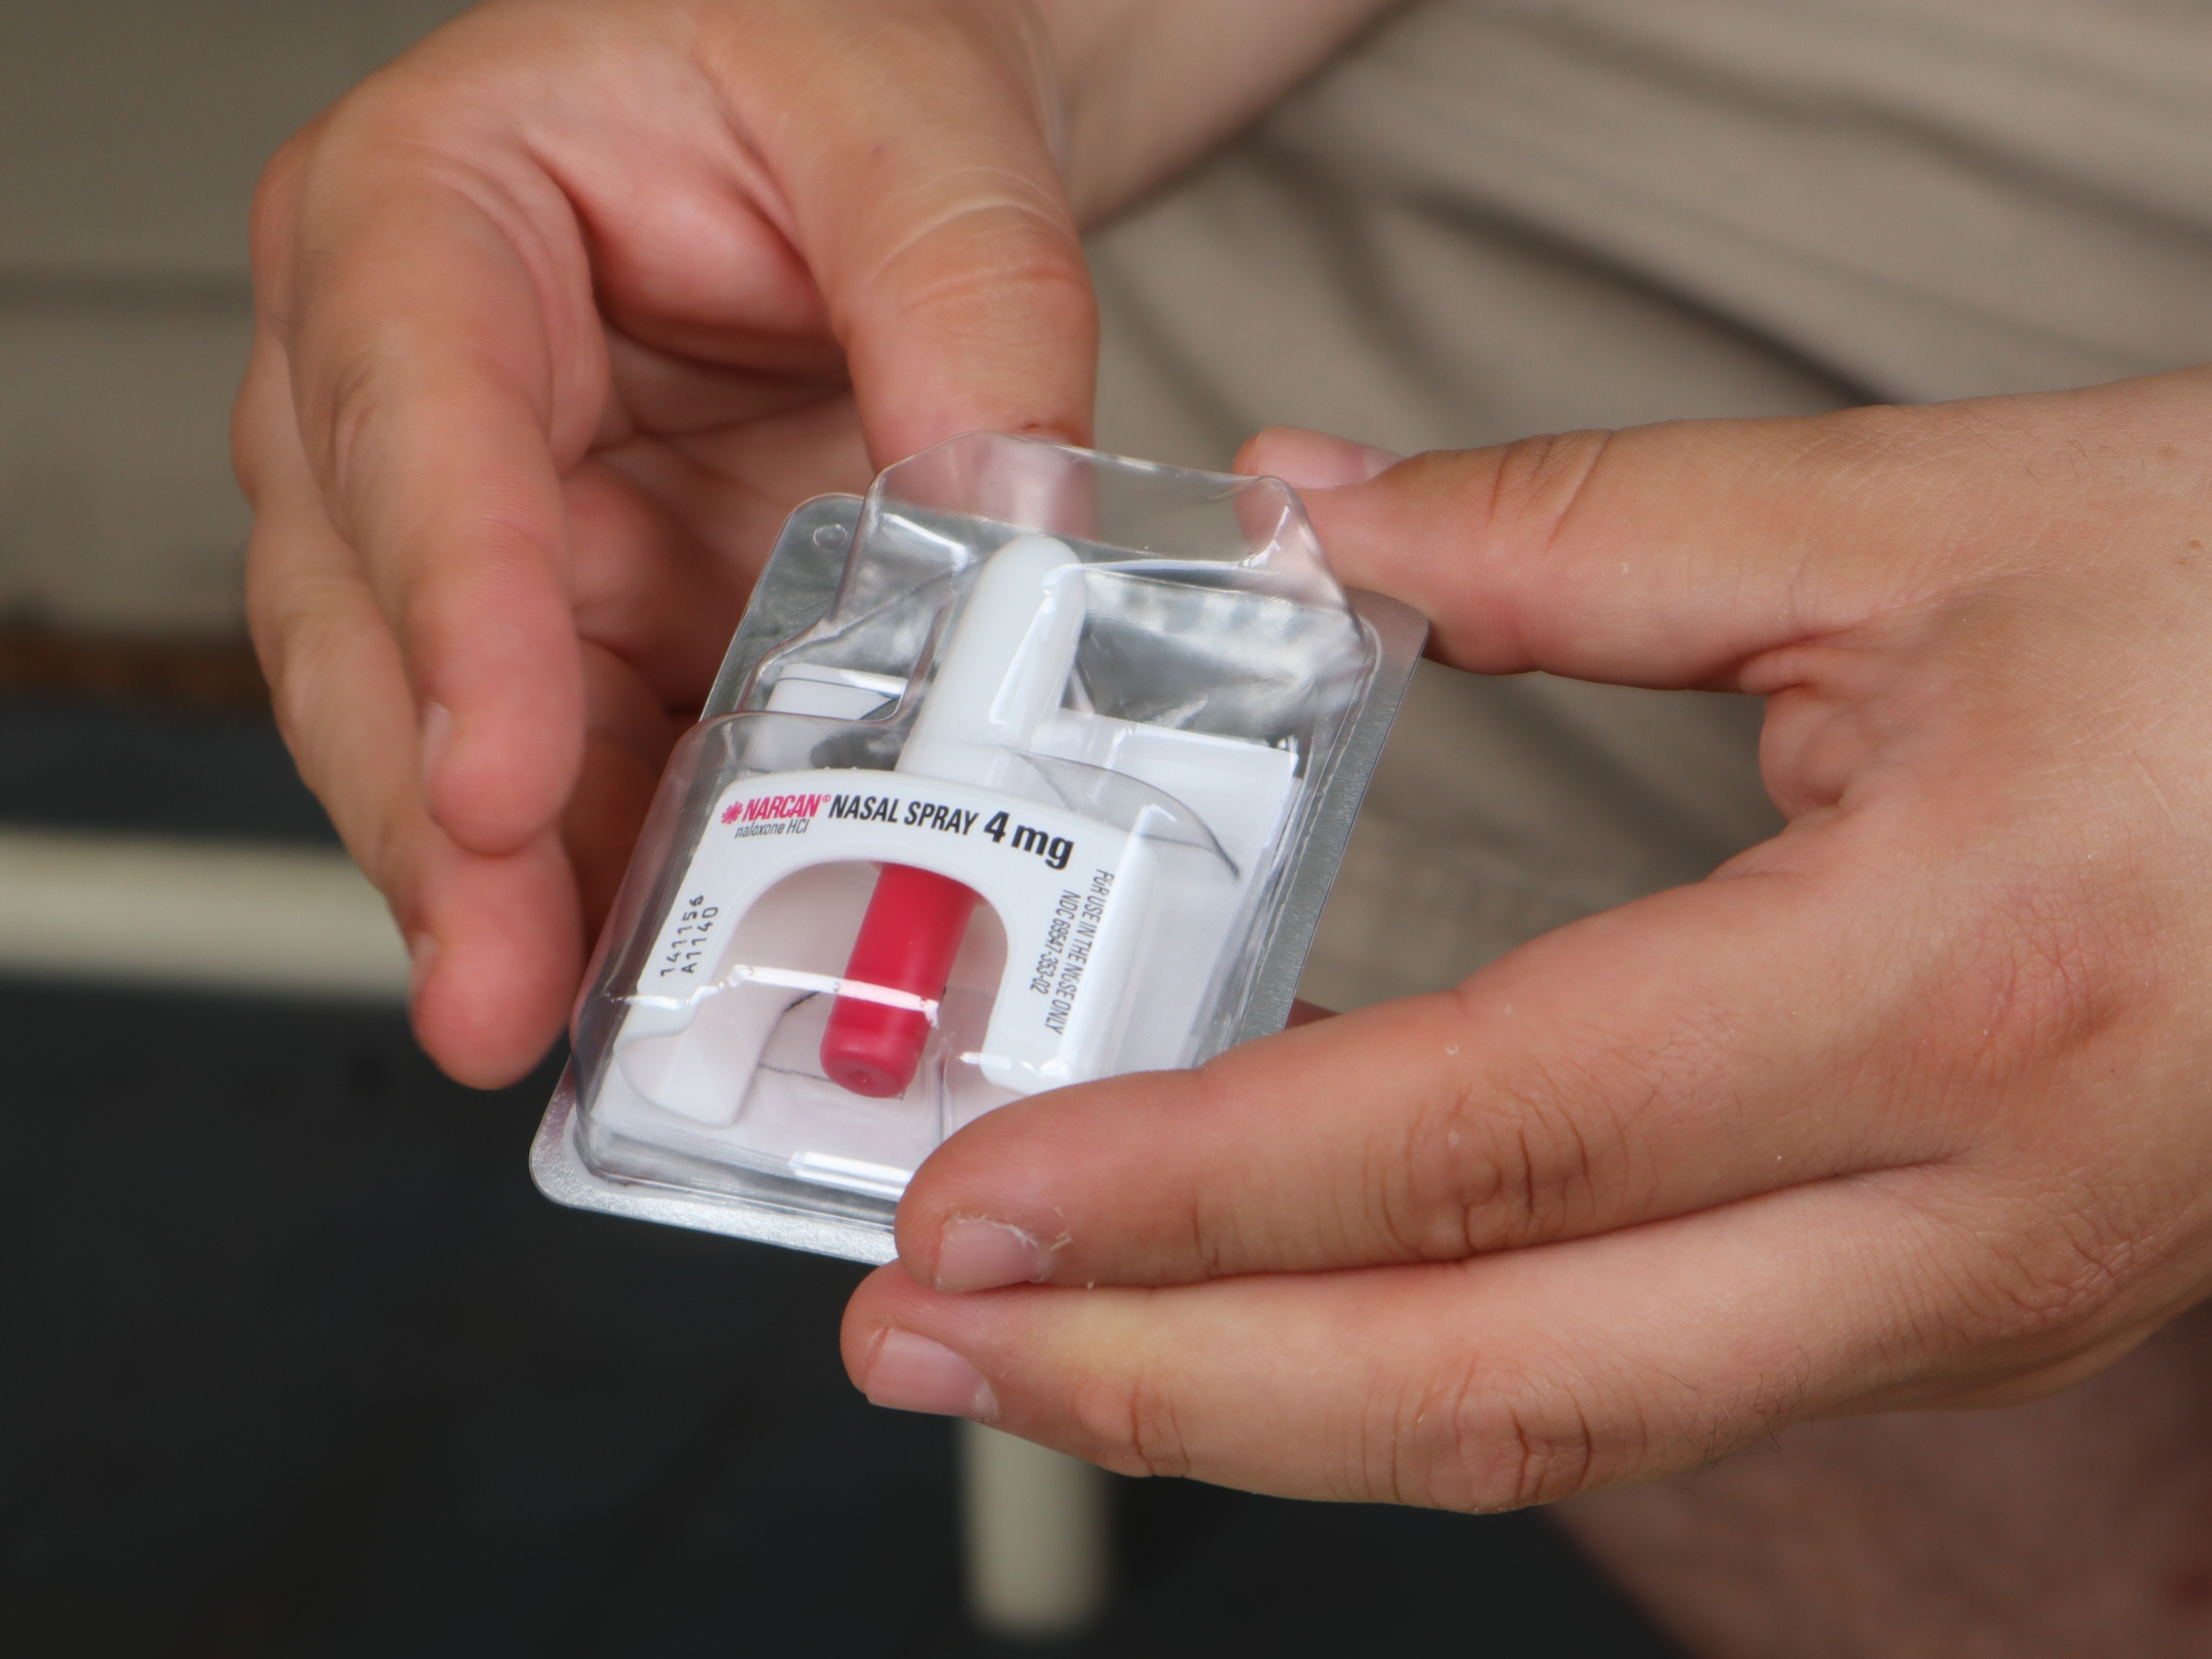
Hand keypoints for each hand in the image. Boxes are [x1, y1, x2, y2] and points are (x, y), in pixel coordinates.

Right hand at [234, 0, 1393, 1088]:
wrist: (862, 130)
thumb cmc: (833, 69)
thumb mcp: (917, 131)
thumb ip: (967, 301)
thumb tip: (1005, 518)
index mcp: (428, 218)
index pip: (415, 423)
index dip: (454, 610)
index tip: (499, 776)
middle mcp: (408, 392)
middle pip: (373, 619)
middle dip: (438, 820)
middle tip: (502, 984)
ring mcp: (490, 525)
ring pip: (439, 728)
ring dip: (498, 890)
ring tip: (552, 1029)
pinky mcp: (579, 619)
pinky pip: (566, 765)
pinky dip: (598, 875)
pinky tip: (640, 973)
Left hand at [843, 369, 2211, 1508]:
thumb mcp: (1931, 524)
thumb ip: (1580, 530)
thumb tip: (1310, 518)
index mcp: (1940, 994)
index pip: (1467, 1143)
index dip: (1187, 1191)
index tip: (968, 1203)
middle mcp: (1959, 1218)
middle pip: (1489, 1384)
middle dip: (1167, 1392)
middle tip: (919, 1352)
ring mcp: (1971, 1299)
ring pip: (1559, 1423)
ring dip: (1267, 1401)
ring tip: (1040, 1354)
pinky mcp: (1963, 1300)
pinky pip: (1644, 1380)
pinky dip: (1421, 1361)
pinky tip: (1271, 1307)